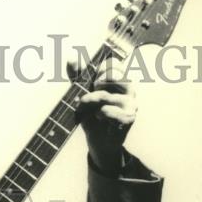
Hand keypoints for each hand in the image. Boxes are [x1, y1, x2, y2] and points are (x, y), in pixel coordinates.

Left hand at [67, 58, 136, 176]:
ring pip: (103, 95)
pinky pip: (106, 111)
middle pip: (109, 76)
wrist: (99, 142)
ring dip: (90, 104)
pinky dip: (98, 116)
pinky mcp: (128, 118)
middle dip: (94, 87)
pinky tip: (100, 120)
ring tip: (91, 112)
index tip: (94, 83)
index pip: (112, 63)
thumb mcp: (82, 94)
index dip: (98, 71)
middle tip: (90, 99)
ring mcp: (131, 103)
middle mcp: (129, 89)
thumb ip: (78, 77)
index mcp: (120, 80)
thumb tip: (71, 58)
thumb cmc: (92, 116)